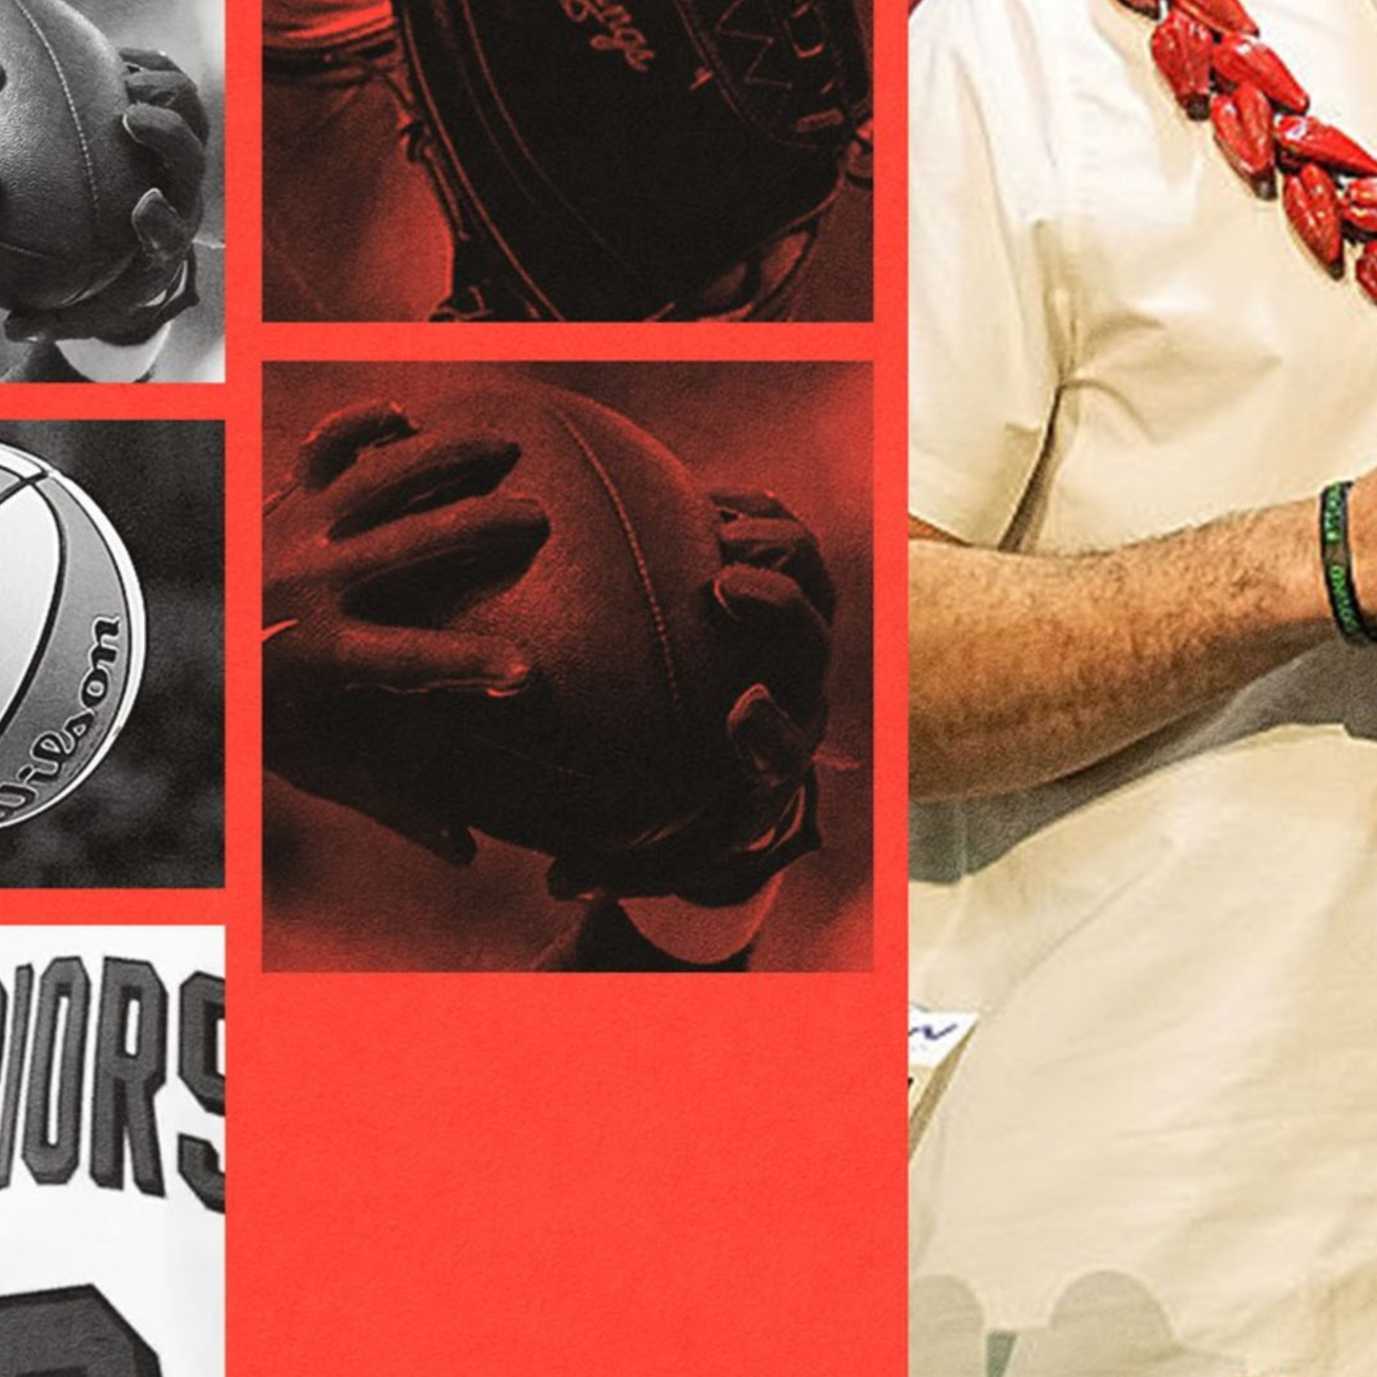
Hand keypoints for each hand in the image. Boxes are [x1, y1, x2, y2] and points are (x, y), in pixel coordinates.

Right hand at [4, 47, 209, 346]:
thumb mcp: (86, 307)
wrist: (149, 243)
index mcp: (163, 238)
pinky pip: (171, 80)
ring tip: (120, 73)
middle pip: (191, 158)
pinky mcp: (174, 118)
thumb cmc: (111, 281)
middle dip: (169, 136)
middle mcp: (181, 191)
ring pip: (192, 113)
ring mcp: (181, 153)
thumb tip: (10, 327)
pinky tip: (108, 52)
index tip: (140, 205)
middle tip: (131, 116)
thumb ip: (53, 318)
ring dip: (163, 90)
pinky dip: (147, 64)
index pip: (172, 230)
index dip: (163, 218)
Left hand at [261, 400, 550, 860]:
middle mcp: (313, 581)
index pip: (413, 662)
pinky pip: (324, 447)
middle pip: (412, 542)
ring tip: (504, 449)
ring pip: (379, 477)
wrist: (174, 643)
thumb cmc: (262, 711)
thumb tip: (469, 852)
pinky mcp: (283, 498)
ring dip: (445, 457)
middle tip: (538, 522)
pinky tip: (403, 417)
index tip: (530, 676)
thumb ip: (396, 802)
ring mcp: (296, 530)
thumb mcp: (321, 762)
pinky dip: (360, 425)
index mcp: (326, 652)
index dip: (473, 670)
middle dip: (480, 526)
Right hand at [551, 482, 833, 906]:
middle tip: (726, 585)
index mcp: (769, 756)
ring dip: (776, 549)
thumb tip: (562, 881)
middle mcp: (795, 689)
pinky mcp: (789, 578)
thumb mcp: (645, 840)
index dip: (770, 731)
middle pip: (809, 646)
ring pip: (814, 582)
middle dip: (779, 612)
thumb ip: (610, 858)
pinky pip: (787, 533)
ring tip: (721, 527)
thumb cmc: (676, 798)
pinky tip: (702, 495)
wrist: (722, 734)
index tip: (740, 711)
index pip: (782, 750)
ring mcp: (798, 630)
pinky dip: (755, 512)